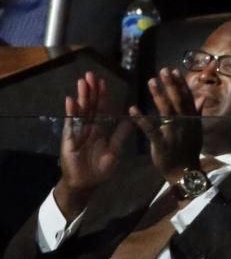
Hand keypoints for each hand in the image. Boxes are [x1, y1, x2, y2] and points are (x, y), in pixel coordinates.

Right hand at [54, 72, 133, 220]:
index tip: (103, 81)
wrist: (85, 183)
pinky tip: (70, 100)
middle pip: (91, 105)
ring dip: (82, 96)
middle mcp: (89, 127)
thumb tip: (132, 120)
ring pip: (81, 110)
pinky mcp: (70, 139)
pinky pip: (70, 123)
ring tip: (82, 82)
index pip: (102, 108)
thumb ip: (121, 135)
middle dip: (91, 90)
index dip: (103, 95)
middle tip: (91, 74)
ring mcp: (78, 131)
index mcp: (100, 128)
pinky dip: (70, 112)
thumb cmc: (100, 169)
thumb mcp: (115, 151)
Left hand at [129, 68, 203, 182]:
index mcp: (192, 120)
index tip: (174, 71)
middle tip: (163, 71)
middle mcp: (184, 123)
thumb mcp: (197, 130)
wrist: (185, 171)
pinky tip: (133, 108)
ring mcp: (173, 132)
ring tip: (151, 82)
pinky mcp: (161, 142)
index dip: (181, 84)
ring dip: (158, 95)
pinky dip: (141, 118)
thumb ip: (198, 113)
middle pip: (177, 100)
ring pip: (166, 110)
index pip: (187, 98)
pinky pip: (150, 128)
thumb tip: (202, 97)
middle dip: (170, 84)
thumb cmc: (189, 150)